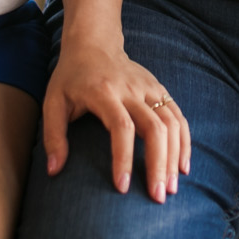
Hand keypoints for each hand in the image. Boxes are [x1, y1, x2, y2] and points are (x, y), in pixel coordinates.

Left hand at [41, 35, 190, 203]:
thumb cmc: (71, 77)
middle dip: (158, 164)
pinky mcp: (159, 89)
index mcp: (104, 92)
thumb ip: (53, 136)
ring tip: (170, 188)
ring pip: (172, 123)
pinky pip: (178, 116)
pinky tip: (183, 167)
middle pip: (154, 127)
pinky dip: (184, 142)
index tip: (122, 187)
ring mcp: (149, 87)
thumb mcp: (53, 102)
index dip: (124, 157)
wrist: (94, 43)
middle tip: (157, 196)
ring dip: (175, 157)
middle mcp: (131, 89)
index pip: (121, 126)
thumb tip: (54, 171)